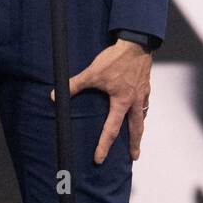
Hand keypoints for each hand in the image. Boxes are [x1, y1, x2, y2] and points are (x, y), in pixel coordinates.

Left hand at [50, 38, 151, 162]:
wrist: (136, 43)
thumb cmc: (116, 59)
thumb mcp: (93, 73)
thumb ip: (75, 85)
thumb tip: (56, 95)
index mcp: (121, 102)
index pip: (111, 129)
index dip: (104, 145)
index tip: (99, 159)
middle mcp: (134, 101)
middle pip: (136, 128)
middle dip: (134, 144)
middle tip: (134, 156)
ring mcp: (142, 93)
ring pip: (142, 115)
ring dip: (140, 127)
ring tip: (138, 135)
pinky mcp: (146, 84)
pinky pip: (146, 102)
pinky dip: (143, 109)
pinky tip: (141, 108)